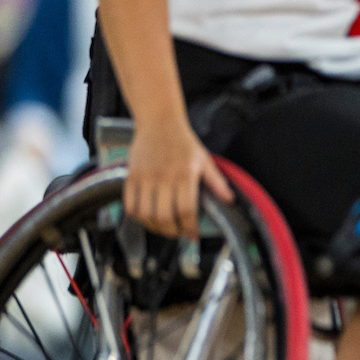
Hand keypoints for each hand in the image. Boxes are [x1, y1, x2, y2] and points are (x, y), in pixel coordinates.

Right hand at [124, 115, 232, 237]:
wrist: (159, 123)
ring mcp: (145, 177)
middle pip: (164, 216)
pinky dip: (137, 217)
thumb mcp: (205, 160)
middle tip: (178, 233)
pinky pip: (129, 205)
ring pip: (145, 214)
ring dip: (154, 227)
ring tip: (163, 228)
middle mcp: (164, 177)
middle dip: (172, 231)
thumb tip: (229, 200)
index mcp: (185, 174)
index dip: (189, 227)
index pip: (186, 209)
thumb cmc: (184, 142)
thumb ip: (216, 182)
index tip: (192, 235)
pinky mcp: (131, 176)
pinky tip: (147, 217)